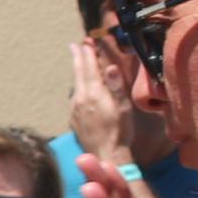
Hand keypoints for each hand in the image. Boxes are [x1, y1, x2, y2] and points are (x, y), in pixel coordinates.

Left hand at [67, 32, 135, 155]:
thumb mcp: (123, 108)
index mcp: (94, 94)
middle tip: (74, 45)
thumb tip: (111, 67)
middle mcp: (80, 99)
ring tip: (77, 61)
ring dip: (77, 71)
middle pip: (78, 73)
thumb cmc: (120, 132)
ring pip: (75, 85)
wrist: (105, 155)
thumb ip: (116, 87)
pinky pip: (74, 97)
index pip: (90, 68)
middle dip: (78, 58)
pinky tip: (80, 87)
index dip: (88, 54)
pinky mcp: (74, 118)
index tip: (86, 42)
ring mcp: (75, 109)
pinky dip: (77, 87)